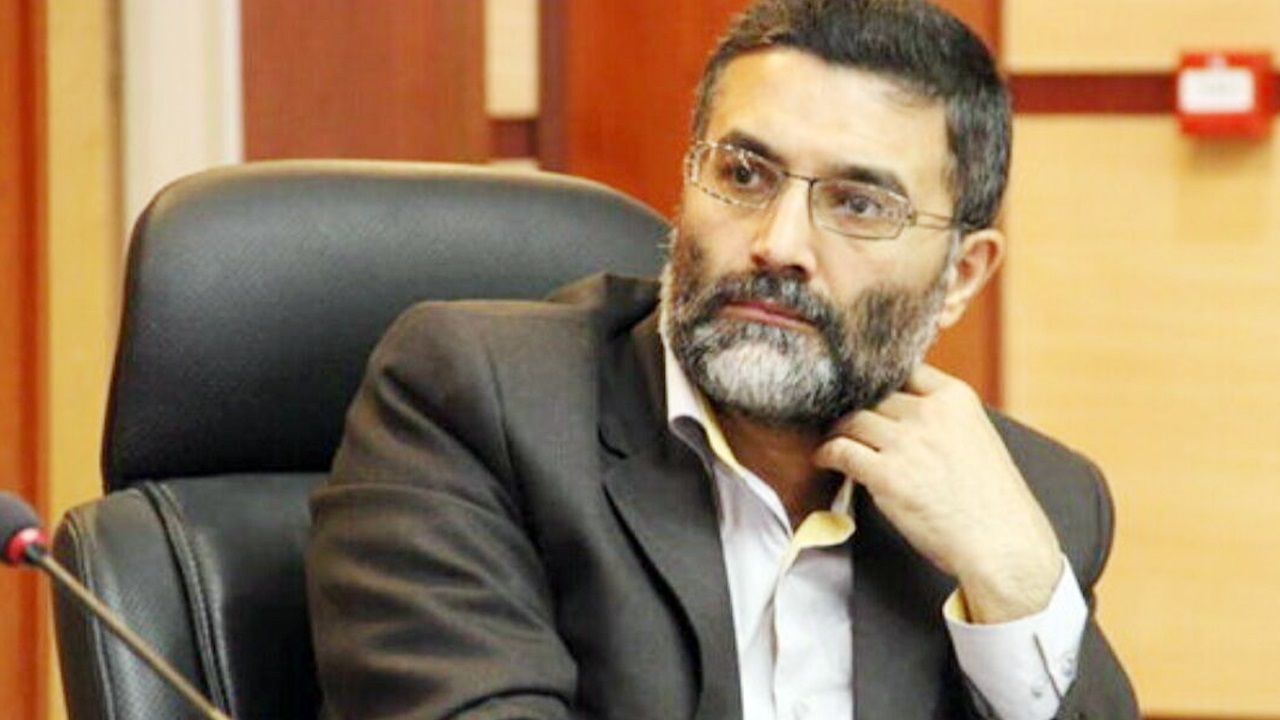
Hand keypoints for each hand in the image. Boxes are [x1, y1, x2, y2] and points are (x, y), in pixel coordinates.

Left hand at [812, 364, 1061, 622]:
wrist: (1003, 546)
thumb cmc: (994, 504)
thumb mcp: (978, 440)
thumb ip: (944, 421)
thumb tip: (905, 414)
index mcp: (956, 399)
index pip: (905, 371)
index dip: (882, 384)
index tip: (869, 393)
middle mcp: (930, 413)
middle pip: (874, 397)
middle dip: (859, 410)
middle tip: (846, 422)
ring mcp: (906, 442)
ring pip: (852, 421)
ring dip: (838, 431)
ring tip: (833, 440)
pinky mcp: (886, 475)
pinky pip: (841, 451)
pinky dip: (827, 454)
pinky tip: (825, 459)